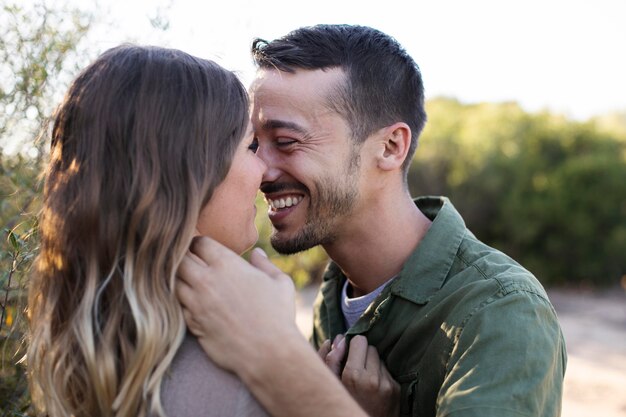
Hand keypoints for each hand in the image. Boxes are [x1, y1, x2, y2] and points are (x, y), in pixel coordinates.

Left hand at [176, 236, 297, 372]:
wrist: (268, 353)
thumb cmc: (278, 316)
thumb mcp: (280, 283)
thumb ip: (265, 265)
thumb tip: (257, 254)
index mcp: (226, 265)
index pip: (199, 242)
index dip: (200, 243)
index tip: (204, 249)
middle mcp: (206, 281)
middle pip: (179, 259)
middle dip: (184, 257)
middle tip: (193, 262)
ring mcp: (196, 303)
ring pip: (172, 282)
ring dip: (180, 279)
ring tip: (191, 281)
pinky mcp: (192, 324)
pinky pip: (178, 305)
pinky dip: (182, 301)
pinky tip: (194, 303)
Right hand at [321, 335, 399, 416]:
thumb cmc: (345, 402)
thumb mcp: (332, 383)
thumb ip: (331, 359)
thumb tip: (339, 338)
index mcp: (353, 375)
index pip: (359, 341)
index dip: (354, 347)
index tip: (350, 355)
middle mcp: (373, 379)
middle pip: (371, 347)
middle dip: (363, 355)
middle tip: (357, 370)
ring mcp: (387, 384)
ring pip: (380, 358)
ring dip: (373, 364)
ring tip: (365, 379)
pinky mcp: (396, 388)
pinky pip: (387, 369)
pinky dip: (381, 374)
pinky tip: (374, 386)